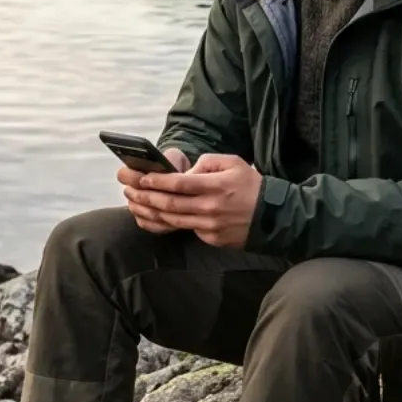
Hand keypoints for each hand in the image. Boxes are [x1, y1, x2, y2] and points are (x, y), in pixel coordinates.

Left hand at [123, 153, 262, 248]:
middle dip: (145, 196)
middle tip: (128, 190)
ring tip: (135, 203)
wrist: (273, 217)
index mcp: (215, 186)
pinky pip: (186, 229)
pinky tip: (155, 216)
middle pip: (170, 204)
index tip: (140, 177)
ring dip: (150, 211)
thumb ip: (207, 163)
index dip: (156, 181)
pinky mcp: (211, 238)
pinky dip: (168, 223)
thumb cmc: (251, 185)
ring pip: (173, 220)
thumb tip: (185, 172)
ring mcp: (210, 226)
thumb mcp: (233, 162)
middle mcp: (210, 208)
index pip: (179, 184)